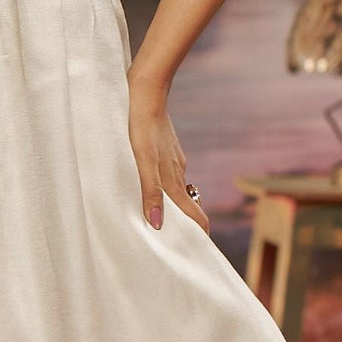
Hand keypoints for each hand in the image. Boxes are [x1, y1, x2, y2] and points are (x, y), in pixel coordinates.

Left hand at [127, 70, 208, 231]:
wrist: (147, 91)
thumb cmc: (141, 127)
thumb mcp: (142, 162)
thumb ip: (149, 192)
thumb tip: (158, 224)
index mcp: (173, 179)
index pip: (193, 213)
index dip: (198, 232)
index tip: (200, 250)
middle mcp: (178, 171)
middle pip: (188, 204)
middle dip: (187, 223)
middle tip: (182, 241)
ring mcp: (173, 159)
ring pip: (178, 188)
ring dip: (175, 205)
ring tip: (165, 218)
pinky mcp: (166, 148)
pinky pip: (169, 174)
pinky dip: (166, 187)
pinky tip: (154, 184)